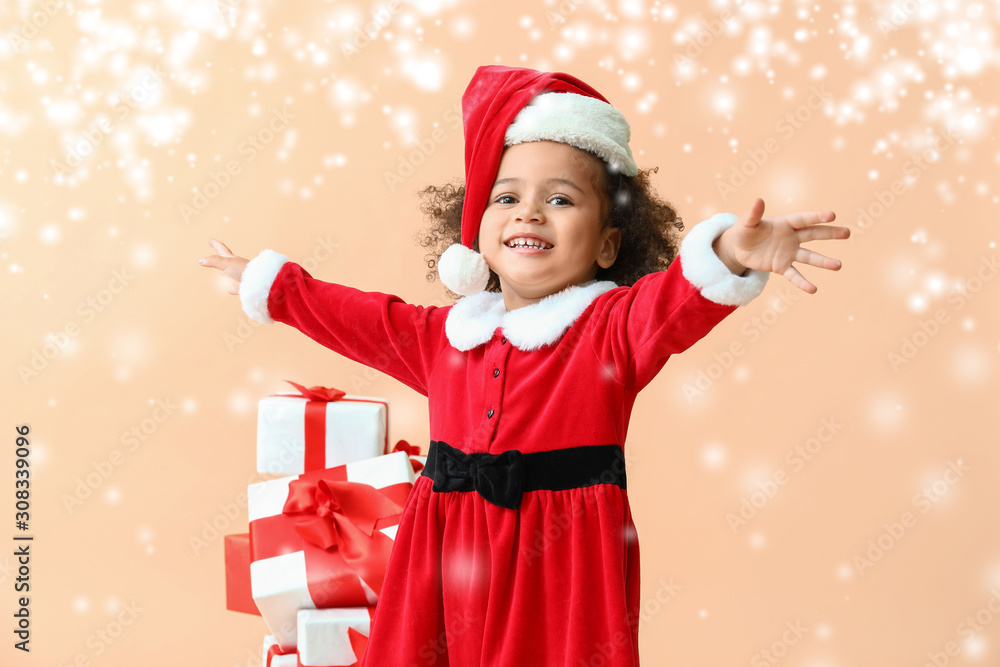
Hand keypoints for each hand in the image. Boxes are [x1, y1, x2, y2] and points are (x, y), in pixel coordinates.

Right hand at [198, 238, 248, 294]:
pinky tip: (229, 289)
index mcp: (231, 259)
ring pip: (231, 273)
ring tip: (221, 272)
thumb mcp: (226, 263)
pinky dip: (232, 288)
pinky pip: (236, 287)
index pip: (221, 249)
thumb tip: (201, 260)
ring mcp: (239, 276)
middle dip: (219, 254)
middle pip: (225, 259)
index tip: (210, 240)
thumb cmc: (243, 270)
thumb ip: (213, 261)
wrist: (259, 282)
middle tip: (215, 250)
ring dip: (225, 272)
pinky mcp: (243, 287)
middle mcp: (236, 266)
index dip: (215, 244)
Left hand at [712, 197, 849, 292]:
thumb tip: (758, 200)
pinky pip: (794, 275)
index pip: (803, 219)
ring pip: (808, 257)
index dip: (817, 217)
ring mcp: (788, 253)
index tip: (832, 215)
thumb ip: (754, 214)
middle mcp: (791, 238)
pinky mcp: (781, 267)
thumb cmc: (744, 231)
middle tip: (847, 233)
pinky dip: (802, 282)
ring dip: (823, 262)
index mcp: (785, 223)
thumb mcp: (746, 222)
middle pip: (813, 235)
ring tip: (838, 266)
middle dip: (830, 234)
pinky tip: (813, 289)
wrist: (739, 248)